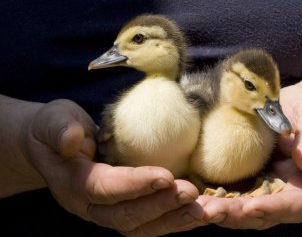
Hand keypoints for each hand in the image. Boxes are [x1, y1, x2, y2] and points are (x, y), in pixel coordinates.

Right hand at [20, 99, 203, 235]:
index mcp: (73, 183)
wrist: (52, 147)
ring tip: (203, 211)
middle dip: (160, 206)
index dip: (134, 185)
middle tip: (190, 194)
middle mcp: (90, 206)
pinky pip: (150, 222)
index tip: (166, 176)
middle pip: (126, 216)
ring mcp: (107, 212)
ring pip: (141, 227)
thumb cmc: (55, 128)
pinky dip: (175, 220)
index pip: (105, 188)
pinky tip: (199, 213)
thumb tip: (74, 140)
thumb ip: (59, 130)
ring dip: (173, 220)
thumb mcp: (52, 121)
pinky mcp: (123, 209)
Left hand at [197, 84, 301, 228]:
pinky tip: (191, 193)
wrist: (293, 112)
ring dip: (217, 210)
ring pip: (239, 210)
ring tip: (195, 206)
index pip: (293, 206)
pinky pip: (227, 194)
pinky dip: (210, 197)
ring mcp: (260, 192)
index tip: (250, 207)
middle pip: (260, 215)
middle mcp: (281, 196)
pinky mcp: (243, 182)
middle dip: (234, 215)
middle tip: (209, 211)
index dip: (272, 210)